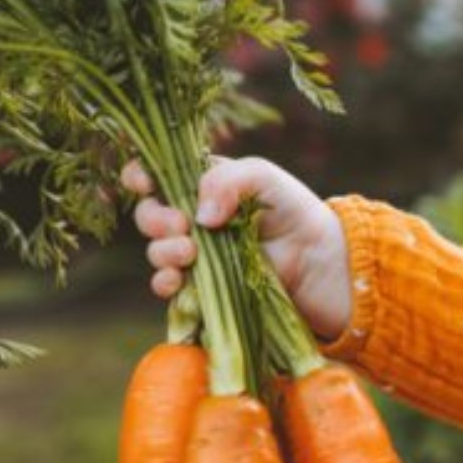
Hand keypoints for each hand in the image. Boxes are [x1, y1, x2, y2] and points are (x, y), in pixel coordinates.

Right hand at [125, 156, 351, 339]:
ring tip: (189, 253)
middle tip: (183, 226)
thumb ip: (228, 180)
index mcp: (201, 185)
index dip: (140, 176)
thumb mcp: (264, 177)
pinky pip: (169, 287)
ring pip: (156, 252)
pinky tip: (178, 280)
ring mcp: (196, 254)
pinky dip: (165, 283)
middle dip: (155, 219)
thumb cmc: (294, 210)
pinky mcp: (203, 286)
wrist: (321, 261)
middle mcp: (192, 218)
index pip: (155, 175)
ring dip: (163, 252)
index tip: (145, 183)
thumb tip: (199, 216)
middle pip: (149, 215)